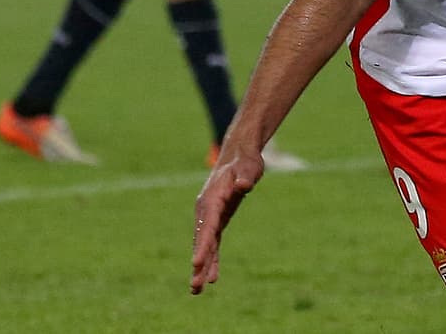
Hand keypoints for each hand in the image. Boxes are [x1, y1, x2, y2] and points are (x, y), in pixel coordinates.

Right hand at [190, 144, 264, 293]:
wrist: (239, 155)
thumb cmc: (246, 161)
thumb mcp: (250, 166)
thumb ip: (247, 176)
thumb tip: (244, 185)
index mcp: (212, 198)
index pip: (207, 225)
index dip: (203, 245)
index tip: (198, 263)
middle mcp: (206, 209)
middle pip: (201, 239)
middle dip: (199, 262)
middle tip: (196, 285)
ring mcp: (209, 215)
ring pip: (204, 244)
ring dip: (202, 266)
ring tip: (197, 290)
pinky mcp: (216, 219)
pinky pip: (212, 242)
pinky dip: (210, 259)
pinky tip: (211, 278)